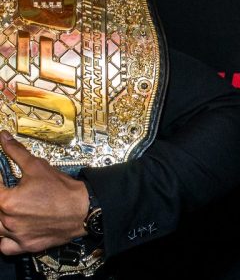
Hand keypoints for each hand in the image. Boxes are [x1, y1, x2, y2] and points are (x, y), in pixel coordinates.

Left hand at [0, 131, 88, 253]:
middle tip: (11, 192)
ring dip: (1, 216)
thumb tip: (3, 138)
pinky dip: (5, 239)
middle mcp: (8, 220)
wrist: (85, 210)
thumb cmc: (64, 190)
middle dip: (2, 197)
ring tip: (11, 208)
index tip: (3, 175)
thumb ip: (17, 152)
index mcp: (8, 201)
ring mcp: (16, 235)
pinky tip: (12, 229)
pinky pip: (5, 246)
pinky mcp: (26, 245)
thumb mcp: (39, 166)